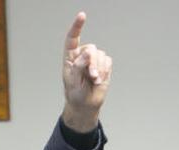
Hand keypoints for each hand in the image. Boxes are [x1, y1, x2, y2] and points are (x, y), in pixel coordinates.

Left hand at [61, 12, 112, 132]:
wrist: (87, 104)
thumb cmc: (76, 94)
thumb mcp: (73, 82)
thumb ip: (78, 66)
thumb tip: (88, 53)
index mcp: (70, 58)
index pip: (72, 38)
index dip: (77, 26)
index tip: (82, 16)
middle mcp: (82, 56)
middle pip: (91, 48)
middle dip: (93, 62)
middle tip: (92, 76)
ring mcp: (93, 60)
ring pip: (100, 55)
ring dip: (99, 69)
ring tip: (94, 80)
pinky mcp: (103, 65)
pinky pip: (107, 61)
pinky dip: (105, 71)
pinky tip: (99, 79)